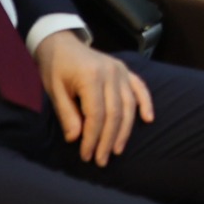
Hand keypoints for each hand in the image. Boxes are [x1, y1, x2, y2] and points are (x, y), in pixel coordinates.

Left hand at [38, 29, 154, 165]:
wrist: (61, 43)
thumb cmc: (55, 68)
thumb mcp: (54, 91)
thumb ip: (67, 115)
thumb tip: (76, 139)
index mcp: (90, 77)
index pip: (96, 115)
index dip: (92, 138)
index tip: (86, 155)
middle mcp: (110, 73)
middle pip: (115, 113)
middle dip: (108, 140)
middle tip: (101, 160)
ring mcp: (121, 71)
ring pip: (129, 105)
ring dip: (125, 131)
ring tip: (117, 150)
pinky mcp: (125, 70)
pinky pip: (140, 88)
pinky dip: (146, 103)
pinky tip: (148, 119)